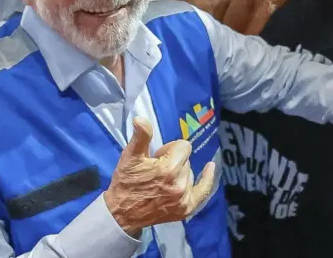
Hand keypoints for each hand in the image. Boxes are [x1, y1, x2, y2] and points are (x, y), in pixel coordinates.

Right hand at [104, 117, 216, 236]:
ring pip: (190, 173)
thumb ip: (141, 136)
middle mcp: (180, 183)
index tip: (156, 157)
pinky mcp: (186, 208)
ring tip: (162, 181)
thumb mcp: (130, 157)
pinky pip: (203, 190)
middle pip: (186, 160)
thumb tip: (141, 118)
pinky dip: (206, 179)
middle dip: (174, 161)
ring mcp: (184, 198)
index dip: (169, 149)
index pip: (183, 146)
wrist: (122, 214)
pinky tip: (210, 167)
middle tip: (156, 171)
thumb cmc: (126, 183)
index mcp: (169, 168)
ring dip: (180, 173)